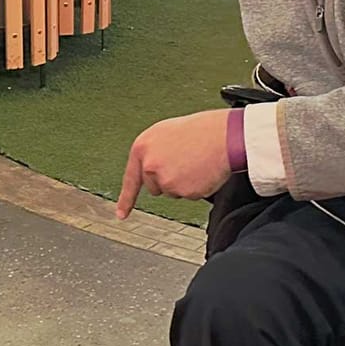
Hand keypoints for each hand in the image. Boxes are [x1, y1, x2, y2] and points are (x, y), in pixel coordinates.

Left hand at [117, 109, 232, 217]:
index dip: (126, 200)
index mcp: (142, 147)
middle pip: (155, 187)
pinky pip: (189, 195)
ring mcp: (165, 180)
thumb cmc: (199, 130)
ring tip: (195, 162)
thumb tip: (150, 167)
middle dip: (169, 179)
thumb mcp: (166, 134)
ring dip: (184, 182)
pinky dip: (197, 186)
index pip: (131, 179)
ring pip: (173, 192)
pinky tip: (202, 171)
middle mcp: (149, 165)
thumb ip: (153, 152)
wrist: (222, 135)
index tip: (122, 215)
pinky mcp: (182, 191)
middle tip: (185, 161)